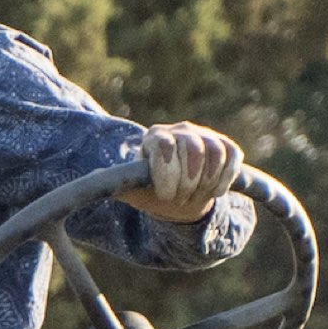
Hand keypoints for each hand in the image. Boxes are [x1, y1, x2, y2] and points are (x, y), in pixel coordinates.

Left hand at [122, 122, 242, 222]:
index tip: (166, 196)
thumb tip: (95, 176)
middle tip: (179, 198)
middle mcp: (181, 130)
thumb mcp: (133, 191)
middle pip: (192, 150)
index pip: (164, 146)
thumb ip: (116, 183)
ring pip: (215, 152)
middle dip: (187, 182)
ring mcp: (205, 136)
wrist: (180, 197)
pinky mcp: (227, 146)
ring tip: (195, 195)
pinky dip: (225, 177)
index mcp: (155, 137)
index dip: (168, 173)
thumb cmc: (153, 192)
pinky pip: (232, 156)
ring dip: (206, 180)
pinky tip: (215, 192)